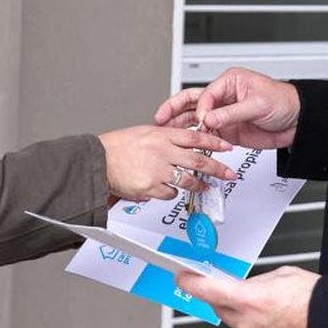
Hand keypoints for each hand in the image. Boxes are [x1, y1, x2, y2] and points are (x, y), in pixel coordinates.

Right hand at [97, 125, 234, 201]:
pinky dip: (172, 193)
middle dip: (217, 168)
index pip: (195, 137)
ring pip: (187, 180)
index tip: (226, 147)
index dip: (214, 142)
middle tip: (229, 174)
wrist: (99, 160)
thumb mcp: (145, 133)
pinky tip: (168, 190)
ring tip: (205, 187)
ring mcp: (157, 170)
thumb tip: (183, 143)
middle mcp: (162, 152)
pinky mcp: (150, 187)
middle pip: (197, 160)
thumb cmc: (118, 146)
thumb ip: (165, 138)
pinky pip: (169, 193)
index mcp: (162, 135)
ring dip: (199, 185)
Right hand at [153, 67, 299, 148]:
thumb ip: (232, 113)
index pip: (205, 94)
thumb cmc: (284, 102)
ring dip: (181, 125)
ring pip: (195, 118)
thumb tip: (209, 119)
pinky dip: (196, 139)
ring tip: (166, 132)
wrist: (298, 121)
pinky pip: (207, 134)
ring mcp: (223, 114)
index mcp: (229, 82)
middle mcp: (223, 96)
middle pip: (192, 101)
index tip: (201, 121)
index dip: (200, 108)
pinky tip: (185, 144)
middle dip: (174, 109)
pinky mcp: (227, 130)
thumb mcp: (258, 105)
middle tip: (160, 118)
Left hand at [175, 267, 317, 327]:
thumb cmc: (318, 302)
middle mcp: (249, 324)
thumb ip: (259, 282)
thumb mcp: (284, 275)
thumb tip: (250, 286)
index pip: (207, 290)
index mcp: (249, 300)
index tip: (183, 278)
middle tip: (232, 289)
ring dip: (249, 315)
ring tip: (275, 307)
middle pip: (221, 309)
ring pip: (241, 325)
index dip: (190, 283)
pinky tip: (282, 324)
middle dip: (223, 298)